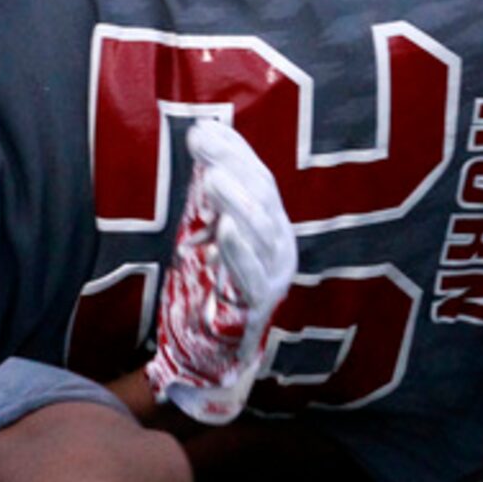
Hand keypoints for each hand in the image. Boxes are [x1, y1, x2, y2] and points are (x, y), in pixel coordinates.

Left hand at [143, 120, 298, 425]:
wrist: (210, 350)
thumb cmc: (211, 285)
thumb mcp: (209, 230)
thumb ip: (209, 191)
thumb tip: (202, 132)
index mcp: (271, 227)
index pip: (259, 181)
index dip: (235, 154)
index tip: (203, 130)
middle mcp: (280, 248)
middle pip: (265, 201)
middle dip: (236, 169)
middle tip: (204, 144)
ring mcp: (273, 278)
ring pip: (263, 234)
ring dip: (239, 204)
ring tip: (215, 180)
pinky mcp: (258, 307)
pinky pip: (252, 277)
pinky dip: (240, 253)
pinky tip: (224, 232)